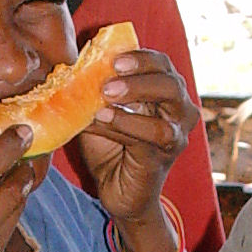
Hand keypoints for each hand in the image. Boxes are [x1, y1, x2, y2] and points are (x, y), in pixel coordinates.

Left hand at [71, 49, 198, 236]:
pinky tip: (103, 118)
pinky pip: (150, 135)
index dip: (142, 56)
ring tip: (105, 95)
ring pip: (169, 104)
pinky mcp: (163, 156)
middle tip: (112, 71)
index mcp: (165, 95)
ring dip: (136, 93)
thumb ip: (95, 92)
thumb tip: (72, 69)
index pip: (162, 65)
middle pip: (171, 80)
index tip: (114, 57)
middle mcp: (179, 112)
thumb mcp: (101, 113)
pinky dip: (125, 123)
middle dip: (142, 71)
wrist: (118, 194)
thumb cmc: (111, 150)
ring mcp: (175, 135)